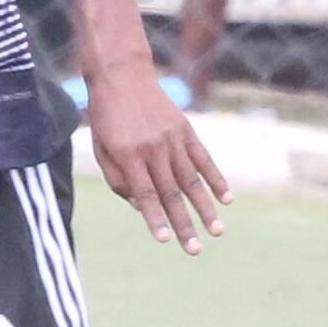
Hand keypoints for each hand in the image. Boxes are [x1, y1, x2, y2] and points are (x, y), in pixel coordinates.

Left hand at [83, 64, 228, 254]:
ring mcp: (173, 139)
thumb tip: (140, 207)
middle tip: (194, 249)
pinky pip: (204, 159)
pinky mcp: (186, 131)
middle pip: (171, 193)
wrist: (122, 76)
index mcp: (128, 155)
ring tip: (217, 231)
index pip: (144, 193)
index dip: (154, 217)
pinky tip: (227, 199)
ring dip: (206, 208)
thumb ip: (118, 179)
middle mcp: (153, 149)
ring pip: (192, 180)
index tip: (164, 240)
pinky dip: (216, 179)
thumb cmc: (106, 117)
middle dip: (183, 223)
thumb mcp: (100, 148)